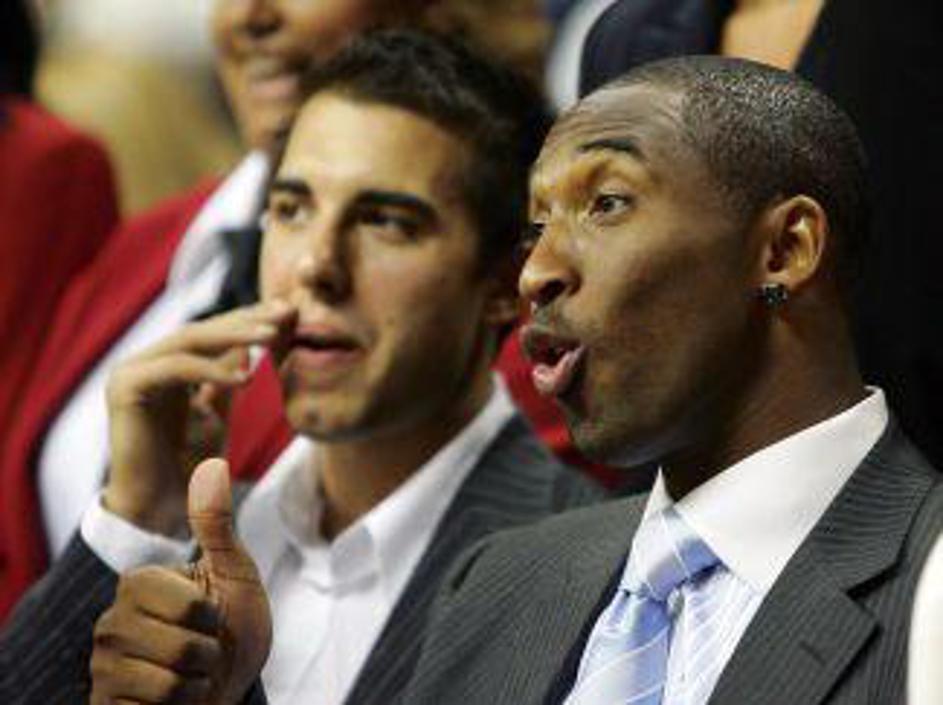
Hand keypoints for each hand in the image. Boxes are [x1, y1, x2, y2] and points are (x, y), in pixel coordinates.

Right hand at [90, 459, 272, 704]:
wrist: (228, 685)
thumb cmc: (232, 628)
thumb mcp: (234, 573)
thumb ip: (217, 523)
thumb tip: (214, 462)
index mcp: (138, 584)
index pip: (191, 608)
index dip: (216, 618)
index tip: (211, 618)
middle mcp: (110, 623)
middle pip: (183, 648)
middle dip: (210, 656)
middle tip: (204, 651)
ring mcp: (103, 667)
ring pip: (170, 684)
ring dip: (197, 685)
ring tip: (191, 675)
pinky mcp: (104, 704)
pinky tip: (171, 702)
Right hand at [104, 300, 295, 533]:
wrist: (159, 509)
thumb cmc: (192, 465)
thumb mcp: (223, 409)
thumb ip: (236, 375)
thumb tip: (264, 338)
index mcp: (165, 364)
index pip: (212, 331)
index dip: (250, 318)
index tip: (289, 311)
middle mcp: (145, 362)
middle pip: (202, 329)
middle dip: (247, 319)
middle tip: (285, 312)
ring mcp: (130, 371)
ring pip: (190, 340)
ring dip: (235, 335)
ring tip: (273, 336)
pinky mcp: (125, 387)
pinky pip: (176, 368)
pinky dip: (212, 369)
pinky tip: (246, 377)